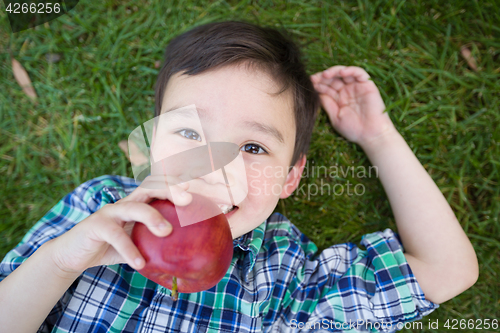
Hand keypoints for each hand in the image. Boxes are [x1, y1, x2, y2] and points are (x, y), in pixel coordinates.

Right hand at [50, 175, 192, 275]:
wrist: (73, 255)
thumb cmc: (109, 248)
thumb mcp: (135, 243)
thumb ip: (154, 243)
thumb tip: (184, 255)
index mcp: (135, 204)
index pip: (156, 186)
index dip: (174, 183)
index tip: (193, 187)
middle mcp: (123, 203)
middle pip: (148, 187)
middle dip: (168, 189)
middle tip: (187, 200)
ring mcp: (108, 212)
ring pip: (133, 207)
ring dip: (152, 217)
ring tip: (167, 232)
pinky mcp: (95, 226)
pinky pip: (115, 235)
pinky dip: (128, 249)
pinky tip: (140, 263)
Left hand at [311, 66, 395, 146]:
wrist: (371, 135)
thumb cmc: (353, 129)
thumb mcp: (335, 116)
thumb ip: (327, 104)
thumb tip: (317, 93)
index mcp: (339, 98)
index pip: (327, 87)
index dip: (318, 84)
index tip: (309, 83)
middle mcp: (347, 91)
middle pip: (333, 79)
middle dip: (323, 77)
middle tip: (314, 78)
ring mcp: (357, 87)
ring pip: (344, 73)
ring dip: (334, 71)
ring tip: (325, 75)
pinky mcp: (367, 85)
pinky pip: (359, 73)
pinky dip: (350, 70)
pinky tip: (342, 73)